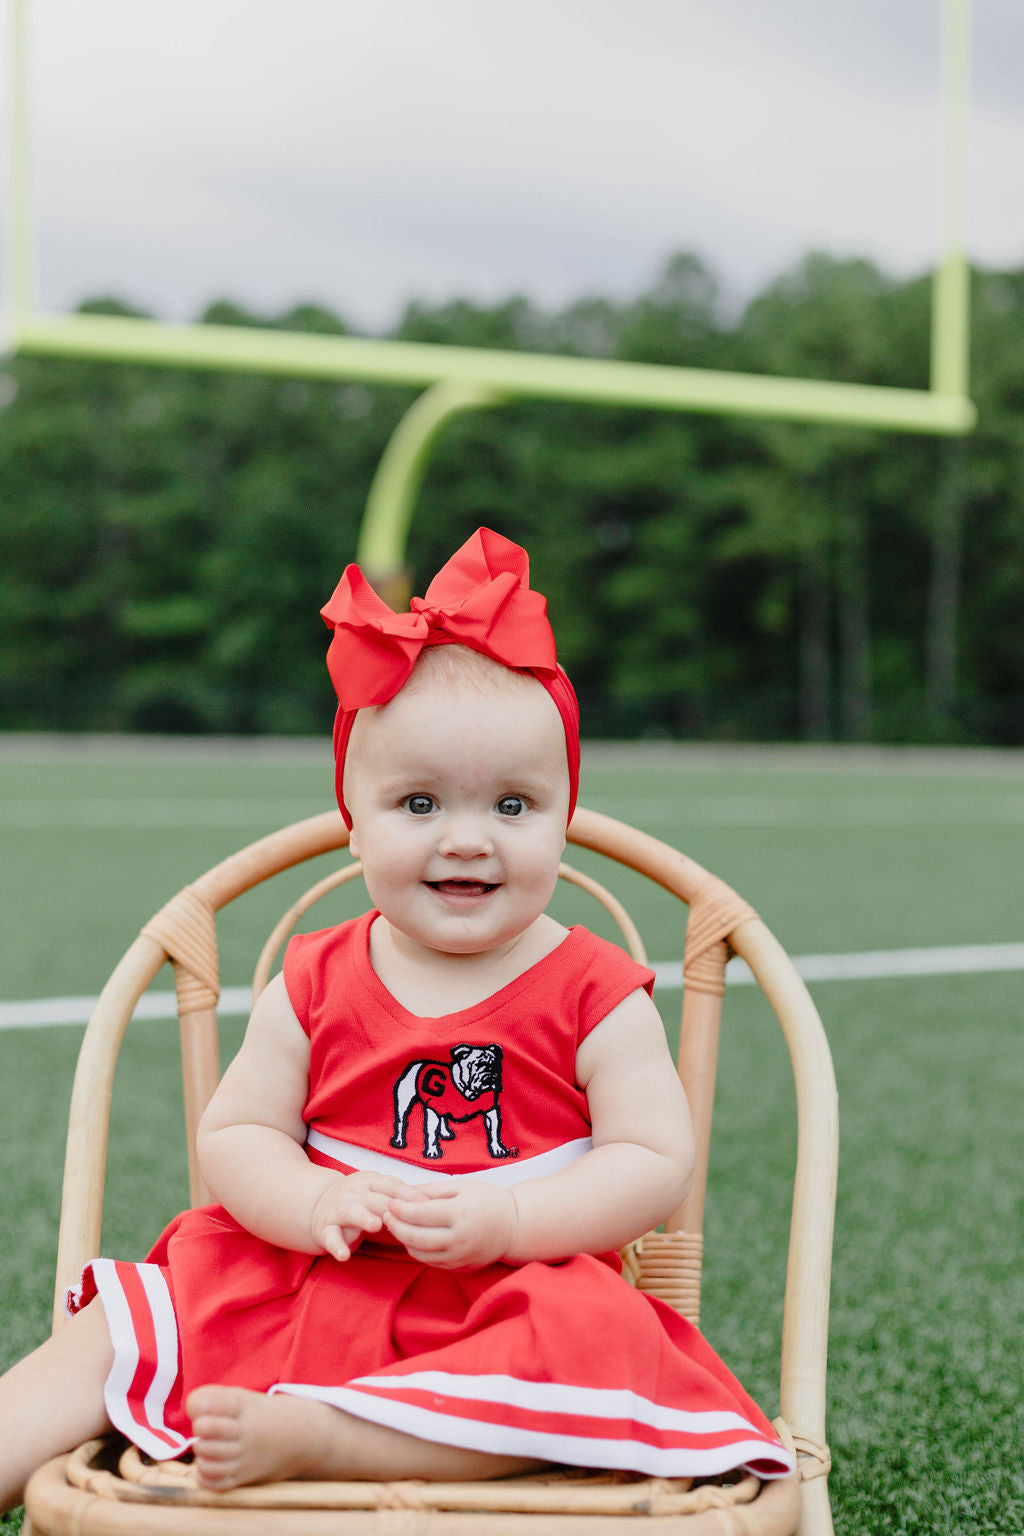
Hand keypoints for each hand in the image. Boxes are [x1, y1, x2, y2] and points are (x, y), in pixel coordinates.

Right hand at [311, 1172, 425, 1260]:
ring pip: (351, 1212)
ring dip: (364, 1217)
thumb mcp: (379, 1193)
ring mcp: (339, 1209)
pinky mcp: (326, 1228)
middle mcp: (354, 1192)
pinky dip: (336, 1246)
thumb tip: (438, 1205)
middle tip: (410, 1218)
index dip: (410, 1195)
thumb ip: (401, 1199)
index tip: (430, 1206)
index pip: (393, 1185)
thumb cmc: (361, 1200)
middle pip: (375, 1199)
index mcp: (371, 1181)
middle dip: (392, 1208)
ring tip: (376, 1225)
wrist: (319, 1204)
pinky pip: (331, 1237)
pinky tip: (344, 1255)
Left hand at [383, 1179, 517, 1269]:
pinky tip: (412, 1238)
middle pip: (416, 1237)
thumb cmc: (488, 1200)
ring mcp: (459, 1256)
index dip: (401, 1209)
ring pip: (421, 1253)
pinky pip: (431, 1262)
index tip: (389, 1202)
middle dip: (396, 1227)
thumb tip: (406, 1192)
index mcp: (460, 1213)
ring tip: (396, 1226)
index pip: (421, 1214)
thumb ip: (433, 1190)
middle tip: (385, 1216)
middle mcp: (459, 1238)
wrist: (514, 1227)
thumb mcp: (463, 1186)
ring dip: (404, 1240)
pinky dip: (417, 1251)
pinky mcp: (460, 1267)